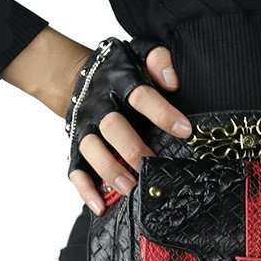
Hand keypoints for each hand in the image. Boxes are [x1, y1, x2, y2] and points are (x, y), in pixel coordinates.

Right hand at [0, 27, 192, 215]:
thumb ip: (159, 60)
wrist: (78, 76)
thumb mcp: (141, 53)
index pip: (141, 96)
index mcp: (118, 81)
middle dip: (133, 149)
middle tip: (153, 165)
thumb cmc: (122, 71)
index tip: (186, 131)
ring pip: (92, 150)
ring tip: (130, 188)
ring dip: (110, 170)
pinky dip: (86, 190)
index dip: (163, 113)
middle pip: (112, 127)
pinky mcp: (75, 147)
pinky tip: (100, 206)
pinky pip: (75, 170)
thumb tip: (173, 81)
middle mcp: (98, 105)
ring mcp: (84, 128)